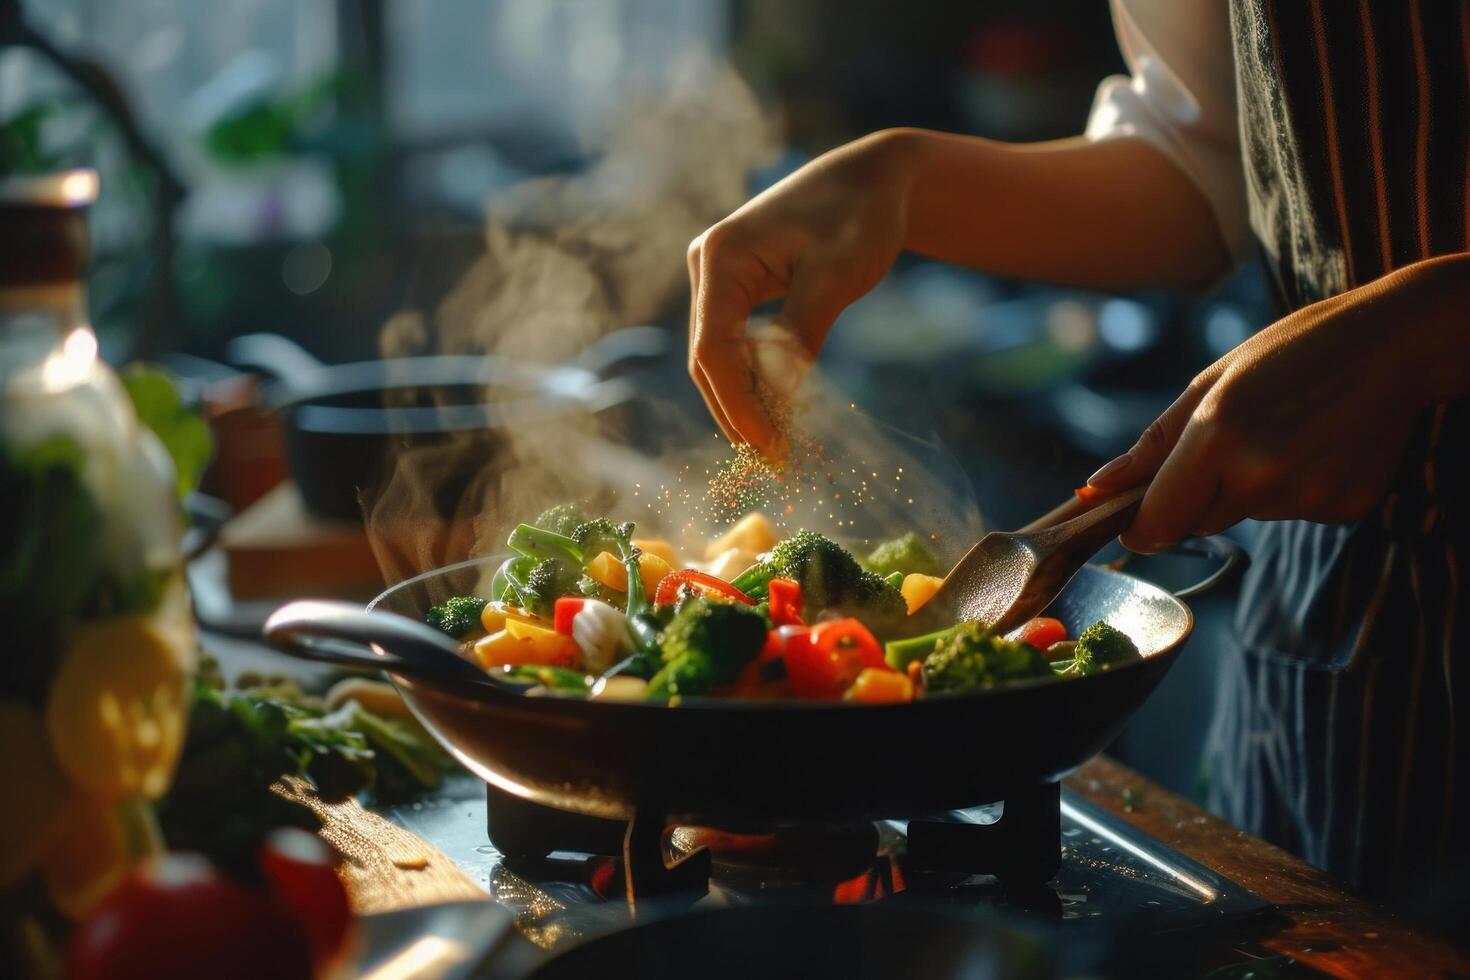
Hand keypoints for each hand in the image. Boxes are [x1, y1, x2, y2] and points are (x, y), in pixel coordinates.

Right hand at [687, 131, 916, 456]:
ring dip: (744, 402)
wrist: (875, 178)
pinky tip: (779, 412)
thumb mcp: (835, 276)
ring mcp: (718, 277)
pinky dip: (755, 380)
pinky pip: (736, 344)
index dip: (738, 406)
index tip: (769, 449)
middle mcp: (707, 265)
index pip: (714, 350)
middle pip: (707, 360)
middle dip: (738, 413)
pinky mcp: (737, 286)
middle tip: (773, 462)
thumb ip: (800, 334)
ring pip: (718, 358)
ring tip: (777, 447)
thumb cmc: (859, 217)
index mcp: (720, 257)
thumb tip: (778, 399)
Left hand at [1088, 258, 1469, 551]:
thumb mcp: (1212, 381)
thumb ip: (1153, 444)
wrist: (1397, 343)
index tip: (1130, 523)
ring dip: (1247, 487)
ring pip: (1244, 515)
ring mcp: (1307, 496)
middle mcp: (1261, 473)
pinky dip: (1292, 489)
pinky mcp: (1343, 509)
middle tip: (1228, 443)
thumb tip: (1095, 488)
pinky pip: (1291, 513)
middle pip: (1197, 522)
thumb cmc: (1293, 351)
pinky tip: (1315, 445)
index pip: (1159, 520)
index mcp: (1218, 434)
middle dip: (1194, 496)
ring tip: (1282, 432)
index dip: (1139, 527)